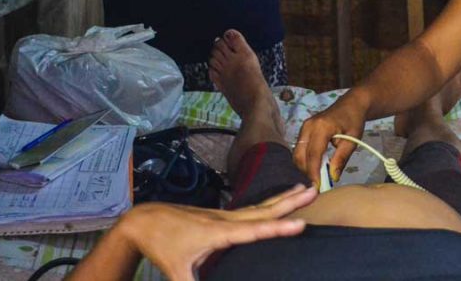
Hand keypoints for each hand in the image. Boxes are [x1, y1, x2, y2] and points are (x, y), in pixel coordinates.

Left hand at [118, 185, 316, 280]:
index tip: (301, 224)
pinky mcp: (222, 216)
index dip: (278, 229)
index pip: (255, 230)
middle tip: (314, 190)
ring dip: (284, 198)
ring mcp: (225, 215)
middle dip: (290, 201)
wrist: (145, 220)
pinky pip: (253, 209)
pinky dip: (270, 204)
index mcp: (218, 232)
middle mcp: (226, 219)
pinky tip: (278, 202)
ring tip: (306, 188)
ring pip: (260, 206)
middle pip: (264, 210)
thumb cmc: (162, 246)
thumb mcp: (175, 271)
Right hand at [293, 92, 367, 185]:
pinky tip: (314, 169)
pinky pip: (300, 149)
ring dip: (304, 168)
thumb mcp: (353, 140)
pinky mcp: (303, 130)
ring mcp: (304, 127)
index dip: (313, 172)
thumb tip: (333, 177)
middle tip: (316, 187)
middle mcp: (308, 126)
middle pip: (300, 155)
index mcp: (321, 127)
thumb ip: (342, 158)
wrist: (352, 104)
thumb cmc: (354, 120)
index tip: (316, 188)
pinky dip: (305, 161)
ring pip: (297, 154)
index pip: (313, 154)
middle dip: (306, 172)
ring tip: (316, 179)